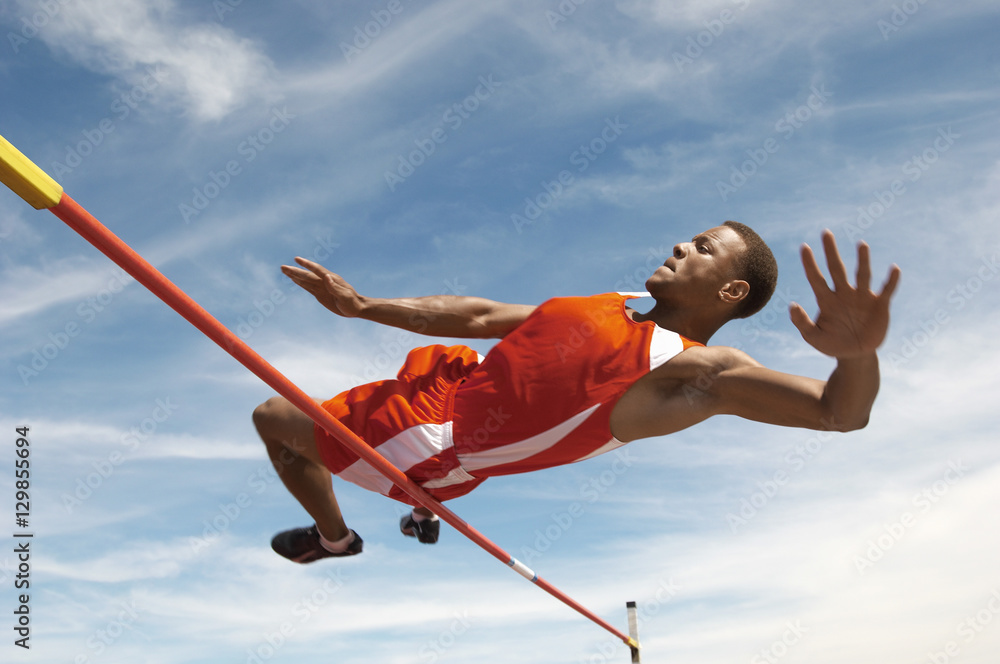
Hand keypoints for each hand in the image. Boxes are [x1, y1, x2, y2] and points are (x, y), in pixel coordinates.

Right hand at [280, 257, 365, 317]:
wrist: (356, 308)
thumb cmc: (352, 302)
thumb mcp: (345, 296)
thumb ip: (335, 287)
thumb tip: (327, 276)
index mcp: (331, 279)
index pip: (316, 270)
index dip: (306, 264)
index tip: (296, 259)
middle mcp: (324, 281)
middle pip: (307, 275)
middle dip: (295, 271)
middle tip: (282, 267)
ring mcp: (321, 287)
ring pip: (305, 280)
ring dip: (295, 275)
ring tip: (284, 270)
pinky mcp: (320, 294)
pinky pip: (308, 287)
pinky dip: (300, 283)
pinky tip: (294, 279)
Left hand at [789, 230, 900, 358]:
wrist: (854, 355)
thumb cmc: (832, 344)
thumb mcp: (813, 336)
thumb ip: (801, 322)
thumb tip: (791, 305)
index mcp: (826, 300)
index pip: (816, 278)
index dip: (809, 263)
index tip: (804, 247)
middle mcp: (844, 294)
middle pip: (836, 268)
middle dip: (830, 251)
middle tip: (825, 232)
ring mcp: (862, 298)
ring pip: (862, 275)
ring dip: (862, 260)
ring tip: (861, 244)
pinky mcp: (880, 305)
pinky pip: (887, 290)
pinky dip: (891, 280)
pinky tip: (894, 269)